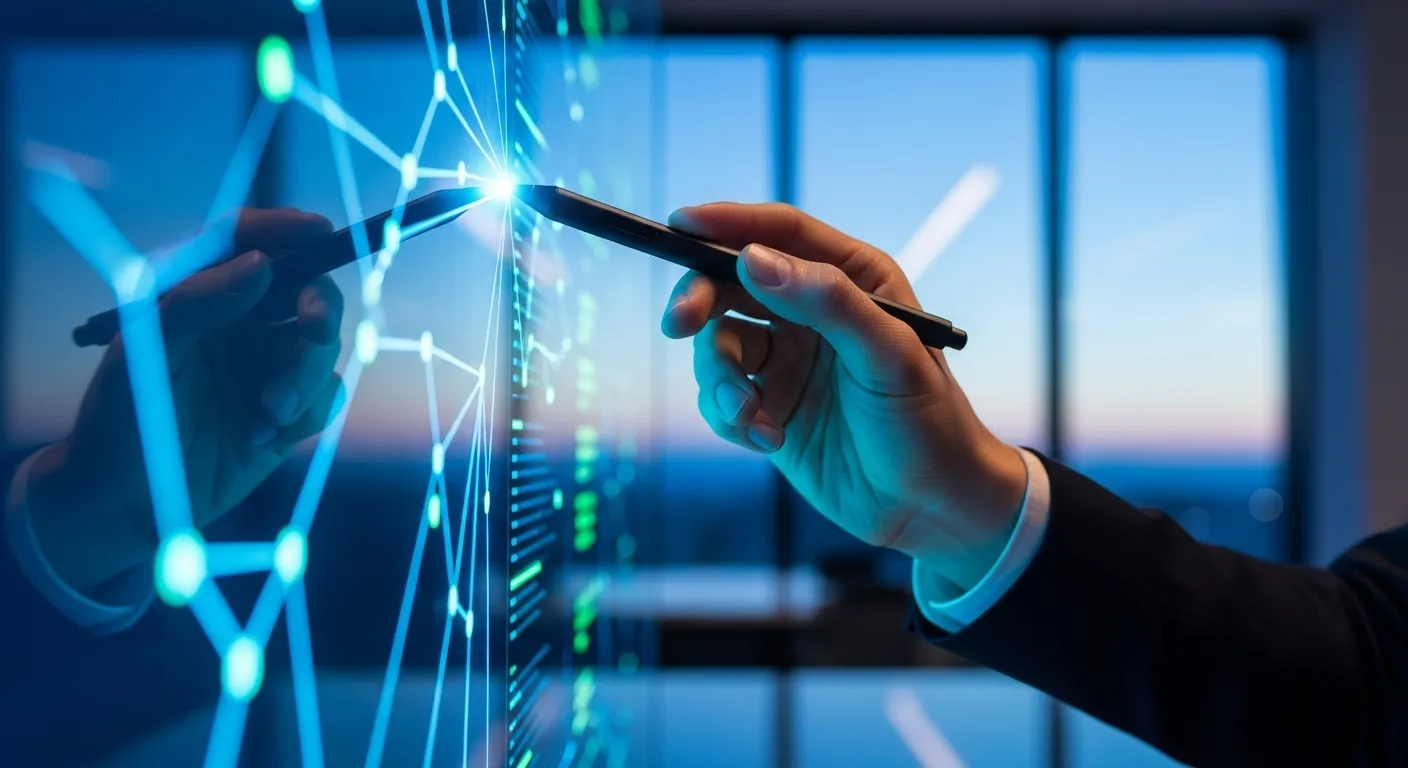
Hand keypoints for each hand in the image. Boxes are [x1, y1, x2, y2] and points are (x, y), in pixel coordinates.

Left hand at [28, 208, 345, 591]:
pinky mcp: (288, 413)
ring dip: (303, 378)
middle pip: (307, 291)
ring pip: (323, 349)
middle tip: (314, 332)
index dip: (285, 229)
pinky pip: (325, 397)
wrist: (126, 501)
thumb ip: (200, 301)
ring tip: (267, 412)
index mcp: (202, 295)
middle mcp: (242, 324)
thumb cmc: (123, 416)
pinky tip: (261, 436)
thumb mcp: (149, 350)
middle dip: (320, 309)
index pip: (248, 242)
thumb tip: (262, 264)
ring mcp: (267, 367)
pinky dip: (303, 414)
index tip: (318, 232)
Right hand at [662, 203, 1027, 589]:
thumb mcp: (886, 355)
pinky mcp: (769, 405)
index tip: (678, 225)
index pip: (781, 233)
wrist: (930, 507)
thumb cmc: (928, 422)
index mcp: (853, 279)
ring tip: (749, 415)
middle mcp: (813, 311)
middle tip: (678, 323)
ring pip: (717, 343)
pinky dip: (731, 417)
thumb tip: (752, 260)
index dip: (727, 223)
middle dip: (700, 300)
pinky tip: (768, 440)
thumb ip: (826, 301)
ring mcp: (788, 359)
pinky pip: (721, 396)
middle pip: (732, 282)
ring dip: (720, 378)